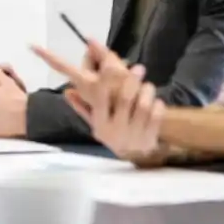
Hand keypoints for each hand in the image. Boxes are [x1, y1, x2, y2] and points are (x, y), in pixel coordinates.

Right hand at [35, 40, 163, 162]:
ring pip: (143, 106)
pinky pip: (156, 116)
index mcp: (100, 123)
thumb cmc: (113, 133)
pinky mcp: (150, 138)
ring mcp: (134, 135)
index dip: (104, 81)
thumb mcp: (96, 122)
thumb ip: (82, 106)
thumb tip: (67, 92)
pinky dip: (157, 105)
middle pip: (124, 99)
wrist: (134, 157)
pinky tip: (156, 101)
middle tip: (139, 67)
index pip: (100, 99)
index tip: (110, 66)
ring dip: (146, 92)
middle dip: (131, 81)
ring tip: (147, 85)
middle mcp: (116, 130)